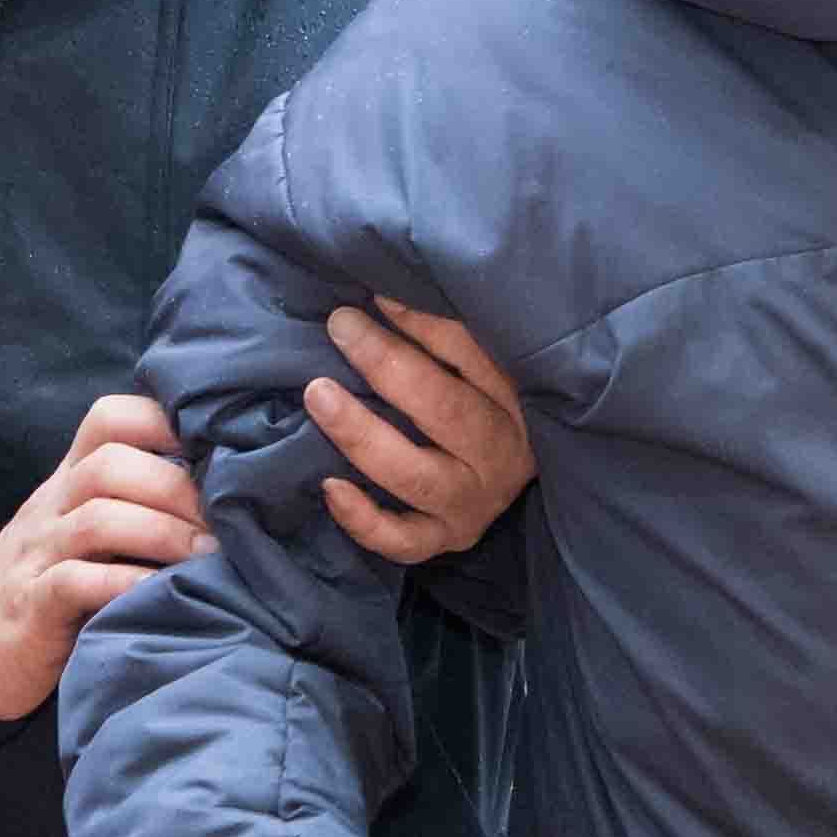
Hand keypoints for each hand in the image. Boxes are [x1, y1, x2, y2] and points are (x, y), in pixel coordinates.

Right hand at [0, 392, 209, 719]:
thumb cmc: (69, 578)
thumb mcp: (98, 528)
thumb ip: (142, 500)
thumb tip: (235, 482)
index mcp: (72, 478)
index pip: (108, 419)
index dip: (163, 421)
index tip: (217, 450)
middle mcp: (51, 505)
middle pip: (110, 466)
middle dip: (177, 490)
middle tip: (227, 524)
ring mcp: (38, 553)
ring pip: (98, 520)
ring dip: (164, 534)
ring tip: (209, 558)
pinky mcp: (33, 604)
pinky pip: (77, 581)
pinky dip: (128, 582)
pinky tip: (164, 591)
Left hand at [311, 303, 533, 566]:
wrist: (510, 479)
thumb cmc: (487, 407)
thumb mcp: (485, 366)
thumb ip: (443, 333)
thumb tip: (381, 295)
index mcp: (518, 403)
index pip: (472, 356)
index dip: (419, 323)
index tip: (372, 296)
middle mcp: (501, 458)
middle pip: (445, 412)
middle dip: (386, 366)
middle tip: (340, 327)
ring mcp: (472, 506)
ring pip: (414, 476)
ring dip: (361, 434)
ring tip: (318, 394)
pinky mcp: (444, 541)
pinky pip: (400, 540)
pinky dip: (362, 518)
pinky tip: (328, 485)